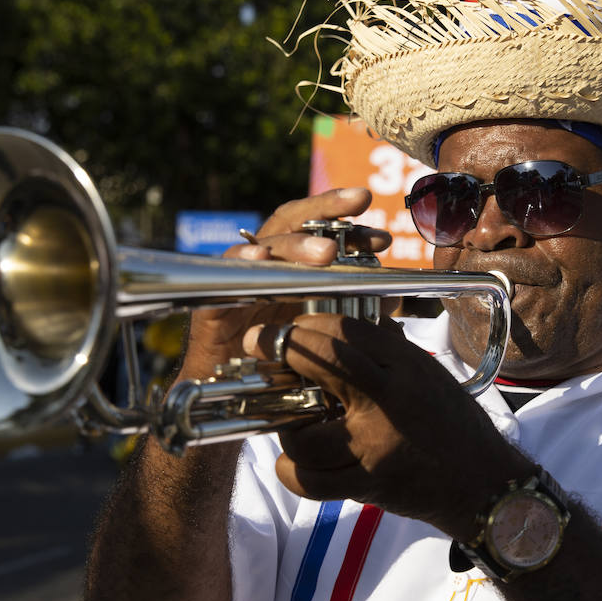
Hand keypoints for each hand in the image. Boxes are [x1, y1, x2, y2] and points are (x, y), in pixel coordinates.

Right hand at [178, 188, 389, 378]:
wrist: (225, 396)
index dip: (349, 227)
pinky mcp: (212, 303)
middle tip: (360, 204)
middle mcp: (264, 267)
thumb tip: (390, 299)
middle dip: (327, 209)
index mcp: (290, 269)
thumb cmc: (273, 362)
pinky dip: (241, 262)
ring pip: (265, 246)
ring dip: (296, 245)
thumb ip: (348, 313)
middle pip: (292, 223)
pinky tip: (259, 257)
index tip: (382, 236)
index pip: (318, 233)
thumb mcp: (317, 334)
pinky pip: (225, 276)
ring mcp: (238, 281)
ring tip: (326, 253)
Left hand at [242, 314, 528, 540]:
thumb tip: (347, 328)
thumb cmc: (452, 424)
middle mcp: (391, 400)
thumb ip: (387, 352)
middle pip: (322, 361)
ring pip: (304, 430)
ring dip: (287, 425)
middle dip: (281, 350)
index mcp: (407, 367)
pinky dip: (292, 471)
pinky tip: (293, 462)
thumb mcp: (426, 374)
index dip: (306, 326)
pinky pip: (310, 481)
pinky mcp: (370, 482)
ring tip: (292, 420)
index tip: (287, 329)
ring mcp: (377, 445)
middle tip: (263, 348)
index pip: (346, 331)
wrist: (482, 482)